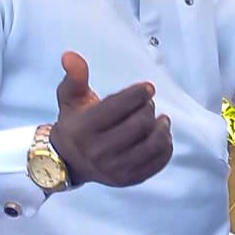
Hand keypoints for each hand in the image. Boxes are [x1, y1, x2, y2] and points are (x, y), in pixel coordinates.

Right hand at [49, 51, 173, 186]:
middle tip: (148, 104)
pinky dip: (166, 147)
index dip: (139, 93)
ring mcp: (115, 169)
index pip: (119, 107)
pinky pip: (157, 162)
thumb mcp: (69, 99)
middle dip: (148, 108)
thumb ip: (74, 77)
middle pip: (140, 124)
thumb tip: (71, 56)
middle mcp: (99, 151)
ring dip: (162, 128)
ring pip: (152, 145)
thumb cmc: (75, 124)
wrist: (69, 162)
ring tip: (160, 120)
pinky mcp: (128, 179)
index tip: (147, 88)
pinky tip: (162, 137)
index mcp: (84, 129)